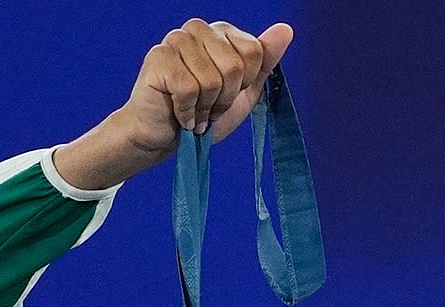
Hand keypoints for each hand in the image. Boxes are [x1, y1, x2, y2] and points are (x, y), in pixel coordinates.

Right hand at [119, 19, 293, 152]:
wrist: (164, 139)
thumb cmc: (201, 114)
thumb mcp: (243, 93)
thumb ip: (264, 62)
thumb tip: (286, 29)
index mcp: (222, 32)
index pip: (254, 52)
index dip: (243, 85)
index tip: (226, 96)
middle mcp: (198, 29)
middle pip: (234, 67)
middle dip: (224, 99)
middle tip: (207, 108)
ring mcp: (176, 39)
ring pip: (211, 80)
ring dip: (204, 108)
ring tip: (193, 112)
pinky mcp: (158, 57)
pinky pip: (188, 89)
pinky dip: (186, 112)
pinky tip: (179, 114)